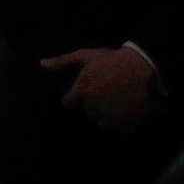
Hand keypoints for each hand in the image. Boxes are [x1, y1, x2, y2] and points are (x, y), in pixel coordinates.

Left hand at [40, 46, 157, 131]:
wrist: (142, 65)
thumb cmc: (111, 59)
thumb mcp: (84, 56)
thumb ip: (62, 62)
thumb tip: (41, 64)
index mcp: (81, 93)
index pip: (68, 103)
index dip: (74, 96)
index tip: (82, 91)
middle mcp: (93, 108)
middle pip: (86, 111)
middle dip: (92, 103)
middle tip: (103, 91)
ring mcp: (111, 117)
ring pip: (102, 121)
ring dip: (106, 113)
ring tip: (116, 100)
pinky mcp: (128, 123)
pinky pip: (121, 128)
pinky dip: (123, 122)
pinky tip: (128, 109)